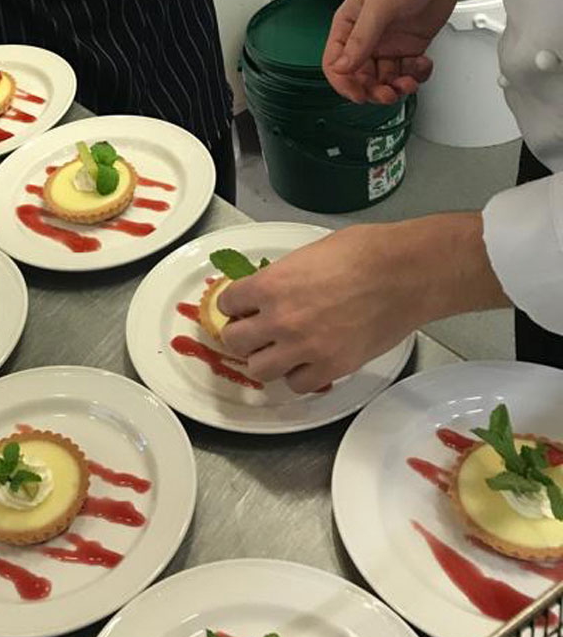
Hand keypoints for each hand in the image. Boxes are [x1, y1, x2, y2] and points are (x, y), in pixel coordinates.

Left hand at [216, 216, 508, 392]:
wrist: (409, 272)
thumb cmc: (366, 251)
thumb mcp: (309, 253)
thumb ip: (281, 277)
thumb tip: (268, 291)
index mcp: (270, 284)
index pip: (227, 304)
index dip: (235, 306)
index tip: (243, 307)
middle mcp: (279, 319)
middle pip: (235, 341)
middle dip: (243, 335)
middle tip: (258, 331)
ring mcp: (304, 347)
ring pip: (259, 370)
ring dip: (267, 360)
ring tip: (282, 350)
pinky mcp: (332, 367)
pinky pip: (297, 385)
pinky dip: (300, 376)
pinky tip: (309, 362)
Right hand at [323, 0, 464, 103]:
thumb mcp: (379, 5)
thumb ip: (361, 38)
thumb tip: (343, 67)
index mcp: (349, 26)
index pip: (336, 64)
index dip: (345, 83)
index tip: (359, 95)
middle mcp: (367, 39)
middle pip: (362, 77)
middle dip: (375, 90)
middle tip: (388, 94)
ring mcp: (389, 44)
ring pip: (386, 78)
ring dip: (397, 86)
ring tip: (408, 83)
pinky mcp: (411, 45)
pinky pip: (409, 70)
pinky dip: (416, 75)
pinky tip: (421, 66)